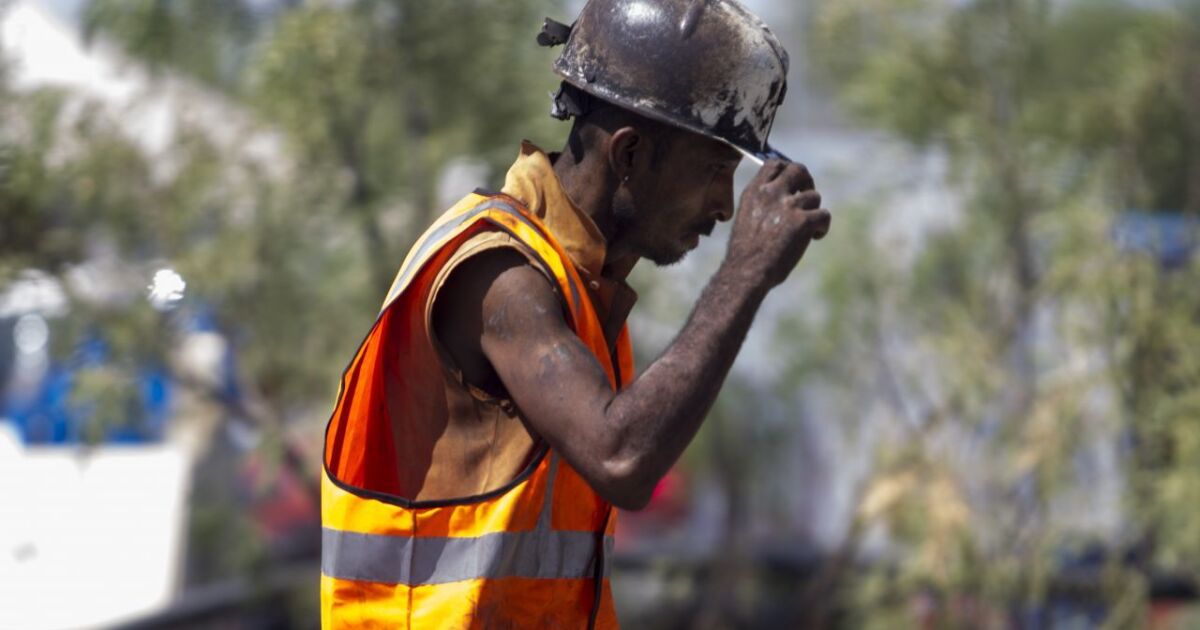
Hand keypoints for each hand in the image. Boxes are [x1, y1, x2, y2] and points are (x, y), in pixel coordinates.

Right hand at [725, 160, 830, 287]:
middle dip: (807, 181)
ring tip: (809, 229)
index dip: (787, 171)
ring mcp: (787, 206)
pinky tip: (815, 237)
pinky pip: (824, 215)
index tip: (792, 184)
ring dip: (814, 211)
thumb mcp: (746, 218)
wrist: (746, 272)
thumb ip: (762, 203)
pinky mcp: (802, 222)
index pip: (774, 164)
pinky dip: (823, 227)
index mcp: (754, 192)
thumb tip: (785, 196)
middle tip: (807, 198)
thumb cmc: (745, 253)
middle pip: (798, 170)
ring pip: (814, 196)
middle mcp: (770, 193)